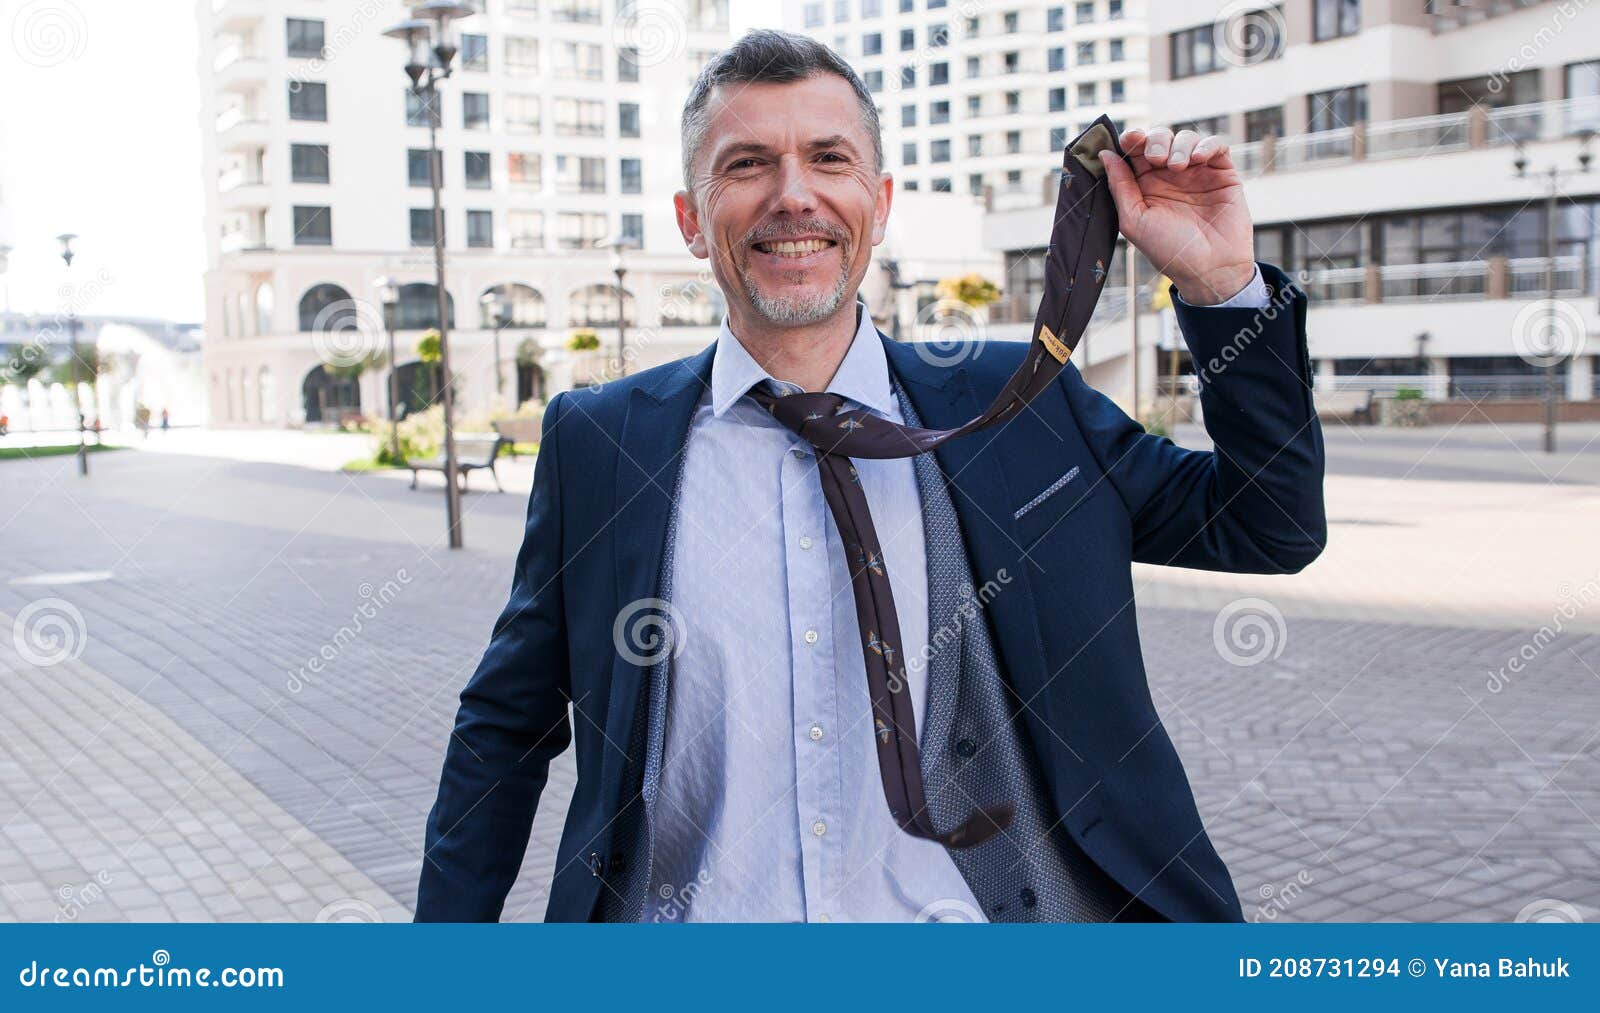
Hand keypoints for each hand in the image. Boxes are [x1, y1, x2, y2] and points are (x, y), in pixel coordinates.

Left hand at [1098, 127, 1255, 305]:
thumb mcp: (1135, 221)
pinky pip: (1216, 144)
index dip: (1130, 139)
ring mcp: (1197, 172)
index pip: (1134, 151)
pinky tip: (1198, 159)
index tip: (1128, 139)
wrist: (1210, 268)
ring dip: (1179, 144)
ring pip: (1186, 137)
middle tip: (1156, 158)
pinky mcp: (1223, 172)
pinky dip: (1206, 144)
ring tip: (1178, 166)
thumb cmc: (1169, 250)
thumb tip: (1105, 154)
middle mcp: (1170, 175)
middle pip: (1159, 138)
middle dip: (1155, 140)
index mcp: (1145, 185)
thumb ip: (1120, 186)